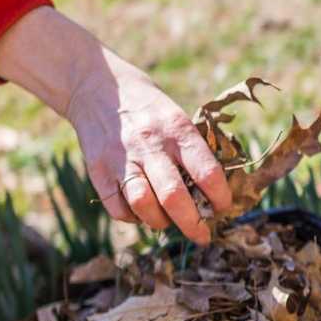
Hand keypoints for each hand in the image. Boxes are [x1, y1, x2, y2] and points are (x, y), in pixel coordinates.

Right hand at [0, 7, 230, 242]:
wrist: (97, 85)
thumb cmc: (148, 107)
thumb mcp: (176, 115)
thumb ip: (193, 150)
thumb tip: (213, 193)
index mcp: (177, 128)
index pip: (207, 172)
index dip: (220, 198)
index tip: (223, 208)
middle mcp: (149, 144)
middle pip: (174, 197)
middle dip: (193, 225)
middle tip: (202, 236)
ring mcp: (121, 158)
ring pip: (144, 206)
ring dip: (160, 223)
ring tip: (167, 222)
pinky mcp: (98, 170)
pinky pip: (118, 209)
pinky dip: (133, 219)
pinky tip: (141, 212)